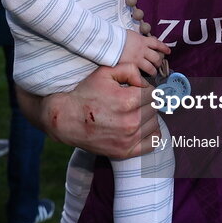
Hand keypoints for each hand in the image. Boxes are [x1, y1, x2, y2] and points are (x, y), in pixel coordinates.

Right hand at [40, 63, 159, 158]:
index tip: (135, 90)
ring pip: (154, 123)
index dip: (144, 89)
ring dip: (148, 116)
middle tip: (133, 101)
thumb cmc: (85, 94)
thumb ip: (129, 70)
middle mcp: (131, 121)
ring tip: (134, 113)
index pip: (153, 93)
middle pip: (154, 108)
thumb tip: (145, 82)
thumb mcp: (105, 73)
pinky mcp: (125, 152)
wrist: (66, 119)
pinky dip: (151, 134)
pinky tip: (142, 127)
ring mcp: (128, 139)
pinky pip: (152, 143)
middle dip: (146, 102)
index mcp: (128, 101)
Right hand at [119, 31, 169, 76]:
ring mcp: (138, 59)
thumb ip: (137, 39)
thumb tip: (141, 41)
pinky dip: (144, 77)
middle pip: (156, 57)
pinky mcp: (132, 66)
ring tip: (153, 74)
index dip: (164, 48)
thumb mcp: (130, 34)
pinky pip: (141, 73)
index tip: (168, 51)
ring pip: (151, 67)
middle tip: (159, 64)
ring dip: (153, 71)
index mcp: (142, 40)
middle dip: (159, 61)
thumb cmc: (117, 37)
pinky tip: (145, 80)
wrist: (109, 41)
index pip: (157, 44)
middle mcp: (142, 50)